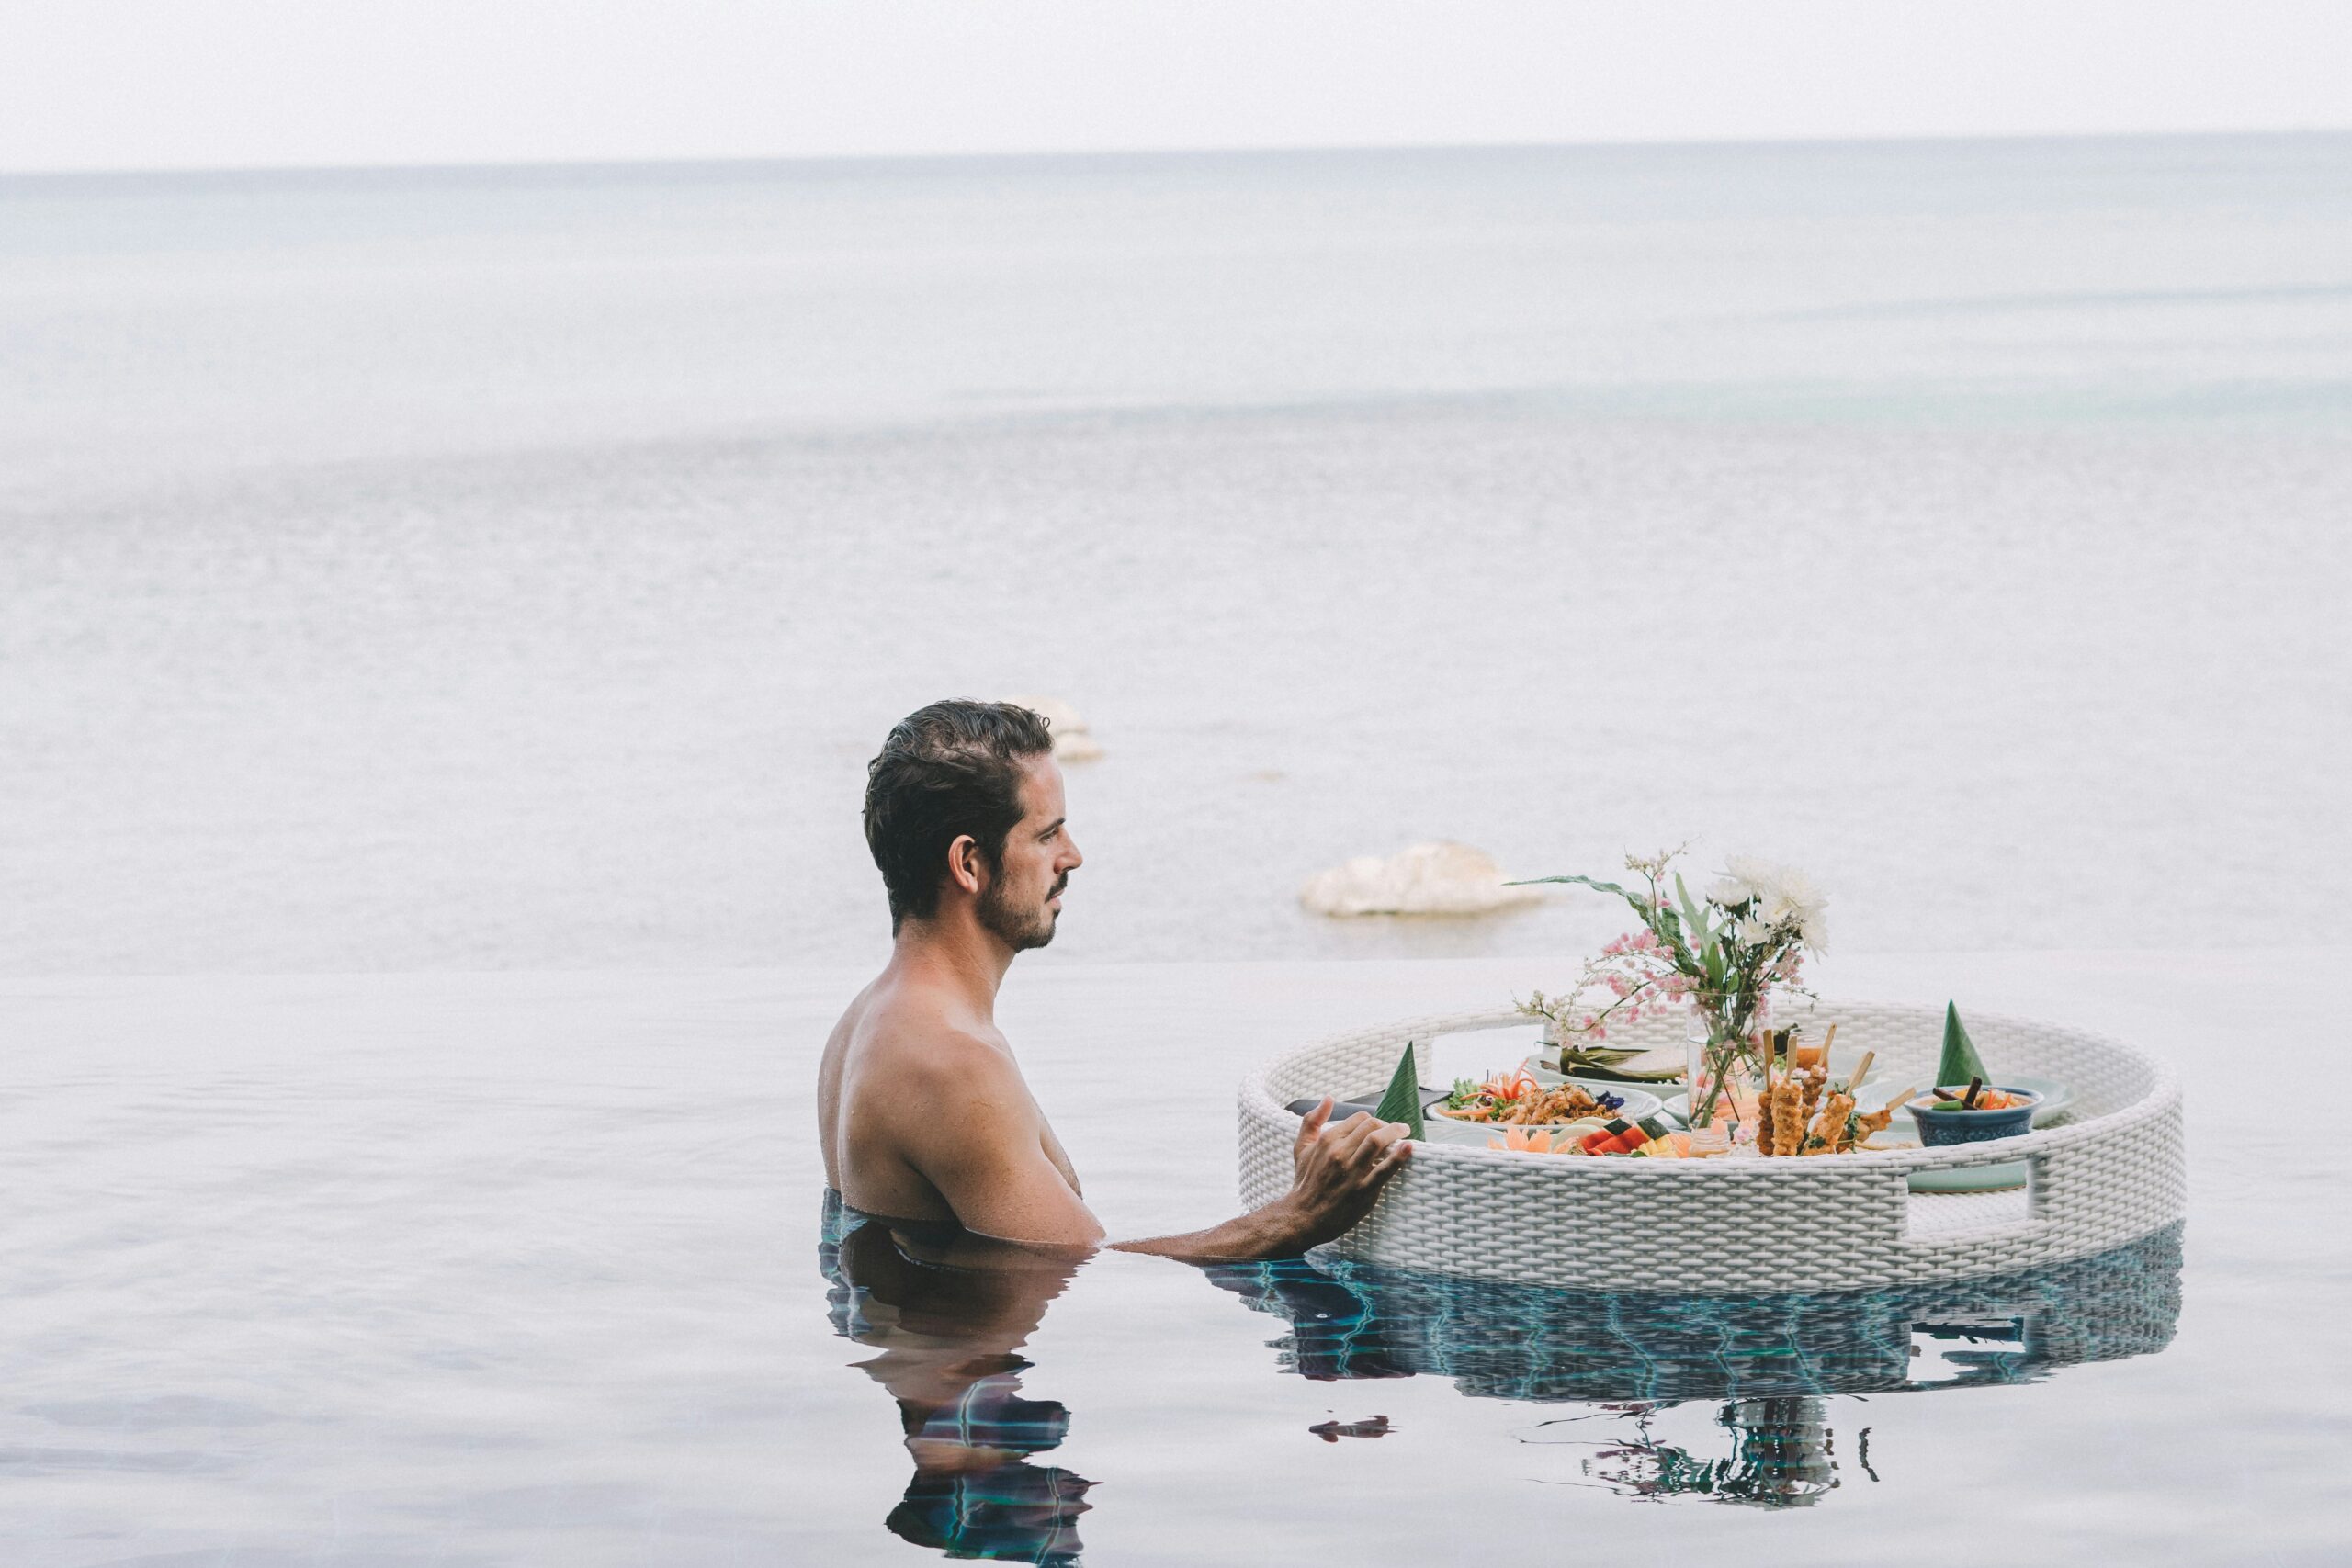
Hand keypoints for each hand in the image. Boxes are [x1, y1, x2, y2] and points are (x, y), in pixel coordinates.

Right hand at [1274, 1097, 1412, 1251]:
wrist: (1303, 1216)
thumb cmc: (1304, 1182)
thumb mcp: (1301, 1148)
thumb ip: (1311, 1121)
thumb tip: (1328, 1098)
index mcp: (1327, 1140)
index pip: (1359, 1118)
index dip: (1373, 1120)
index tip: (1380, 1127)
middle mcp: (1339, 1153)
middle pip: (1371, 1126)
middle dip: (1387, 1125)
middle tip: (1397, 1130)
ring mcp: (1351, 1172)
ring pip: (1377, 1141)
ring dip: (1396, 1133)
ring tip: (1405, 1133)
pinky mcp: (1363, 1190)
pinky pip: (1384, 1170)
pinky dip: (1399, 1157)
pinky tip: (1409, 1148)